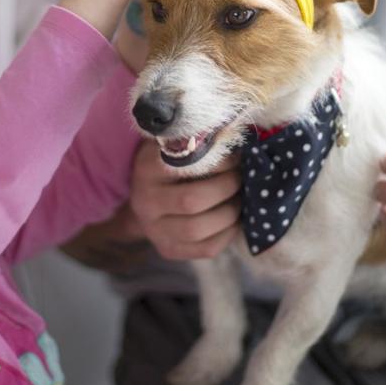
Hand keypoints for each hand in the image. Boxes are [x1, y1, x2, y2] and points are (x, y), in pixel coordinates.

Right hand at [130, 141, 241, 259]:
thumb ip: (196, 141)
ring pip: (197, 229)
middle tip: (240, 177)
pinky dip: (228, 234)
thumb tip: (234, 134)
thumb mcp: (174, 146)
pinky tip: (235, 220)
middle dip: (226, 188)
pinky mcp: (168, 249)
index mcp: (146, 168)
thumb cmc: (170, 164)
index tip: (235, 155)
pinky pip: (205, 249)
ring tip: (240, 199)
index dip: (217, 162)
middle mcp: (145, 201)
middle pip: (191, 200)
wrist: (147, 198)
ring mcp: (154, 230)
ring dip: (229, 213)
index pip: (184, 165)